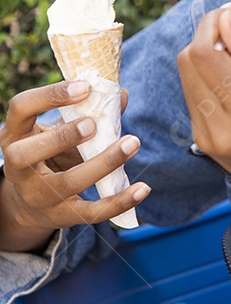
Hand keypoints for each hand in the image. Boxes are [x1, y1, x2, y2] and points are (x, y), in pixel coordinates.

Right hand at [0, 81, 150, 245]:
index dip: (49, 96)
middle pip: (26, 154)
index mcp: (15, 135)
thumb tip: (120, 95)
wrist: (32, 202)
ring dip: (103, 163)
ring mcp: (38, 195)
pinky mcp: (61, 216)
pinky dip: (119, 201)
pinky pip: (91, 212)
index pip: (20, 108)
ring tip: (132, 143)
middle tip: (93, 123)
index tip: (85, 87)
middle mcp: (18, 168)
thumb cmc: (49, 152)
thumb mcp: (59, 128)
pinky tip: (143, 188)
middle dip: (62, 137)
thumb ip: (87, 110)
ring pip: (67, 183)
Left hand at [177, 7, 230, 215]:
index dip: (212, 24)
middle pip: (188, 61)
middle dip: (207, 36)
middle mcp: (221, 127)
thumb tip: (227, 19)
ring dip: (206, 56)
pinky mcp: (203, 143)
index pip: (205, 53)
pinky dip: (207, 78)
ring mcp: (208, 138)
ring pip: (186, 76)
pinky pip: (193, 95)